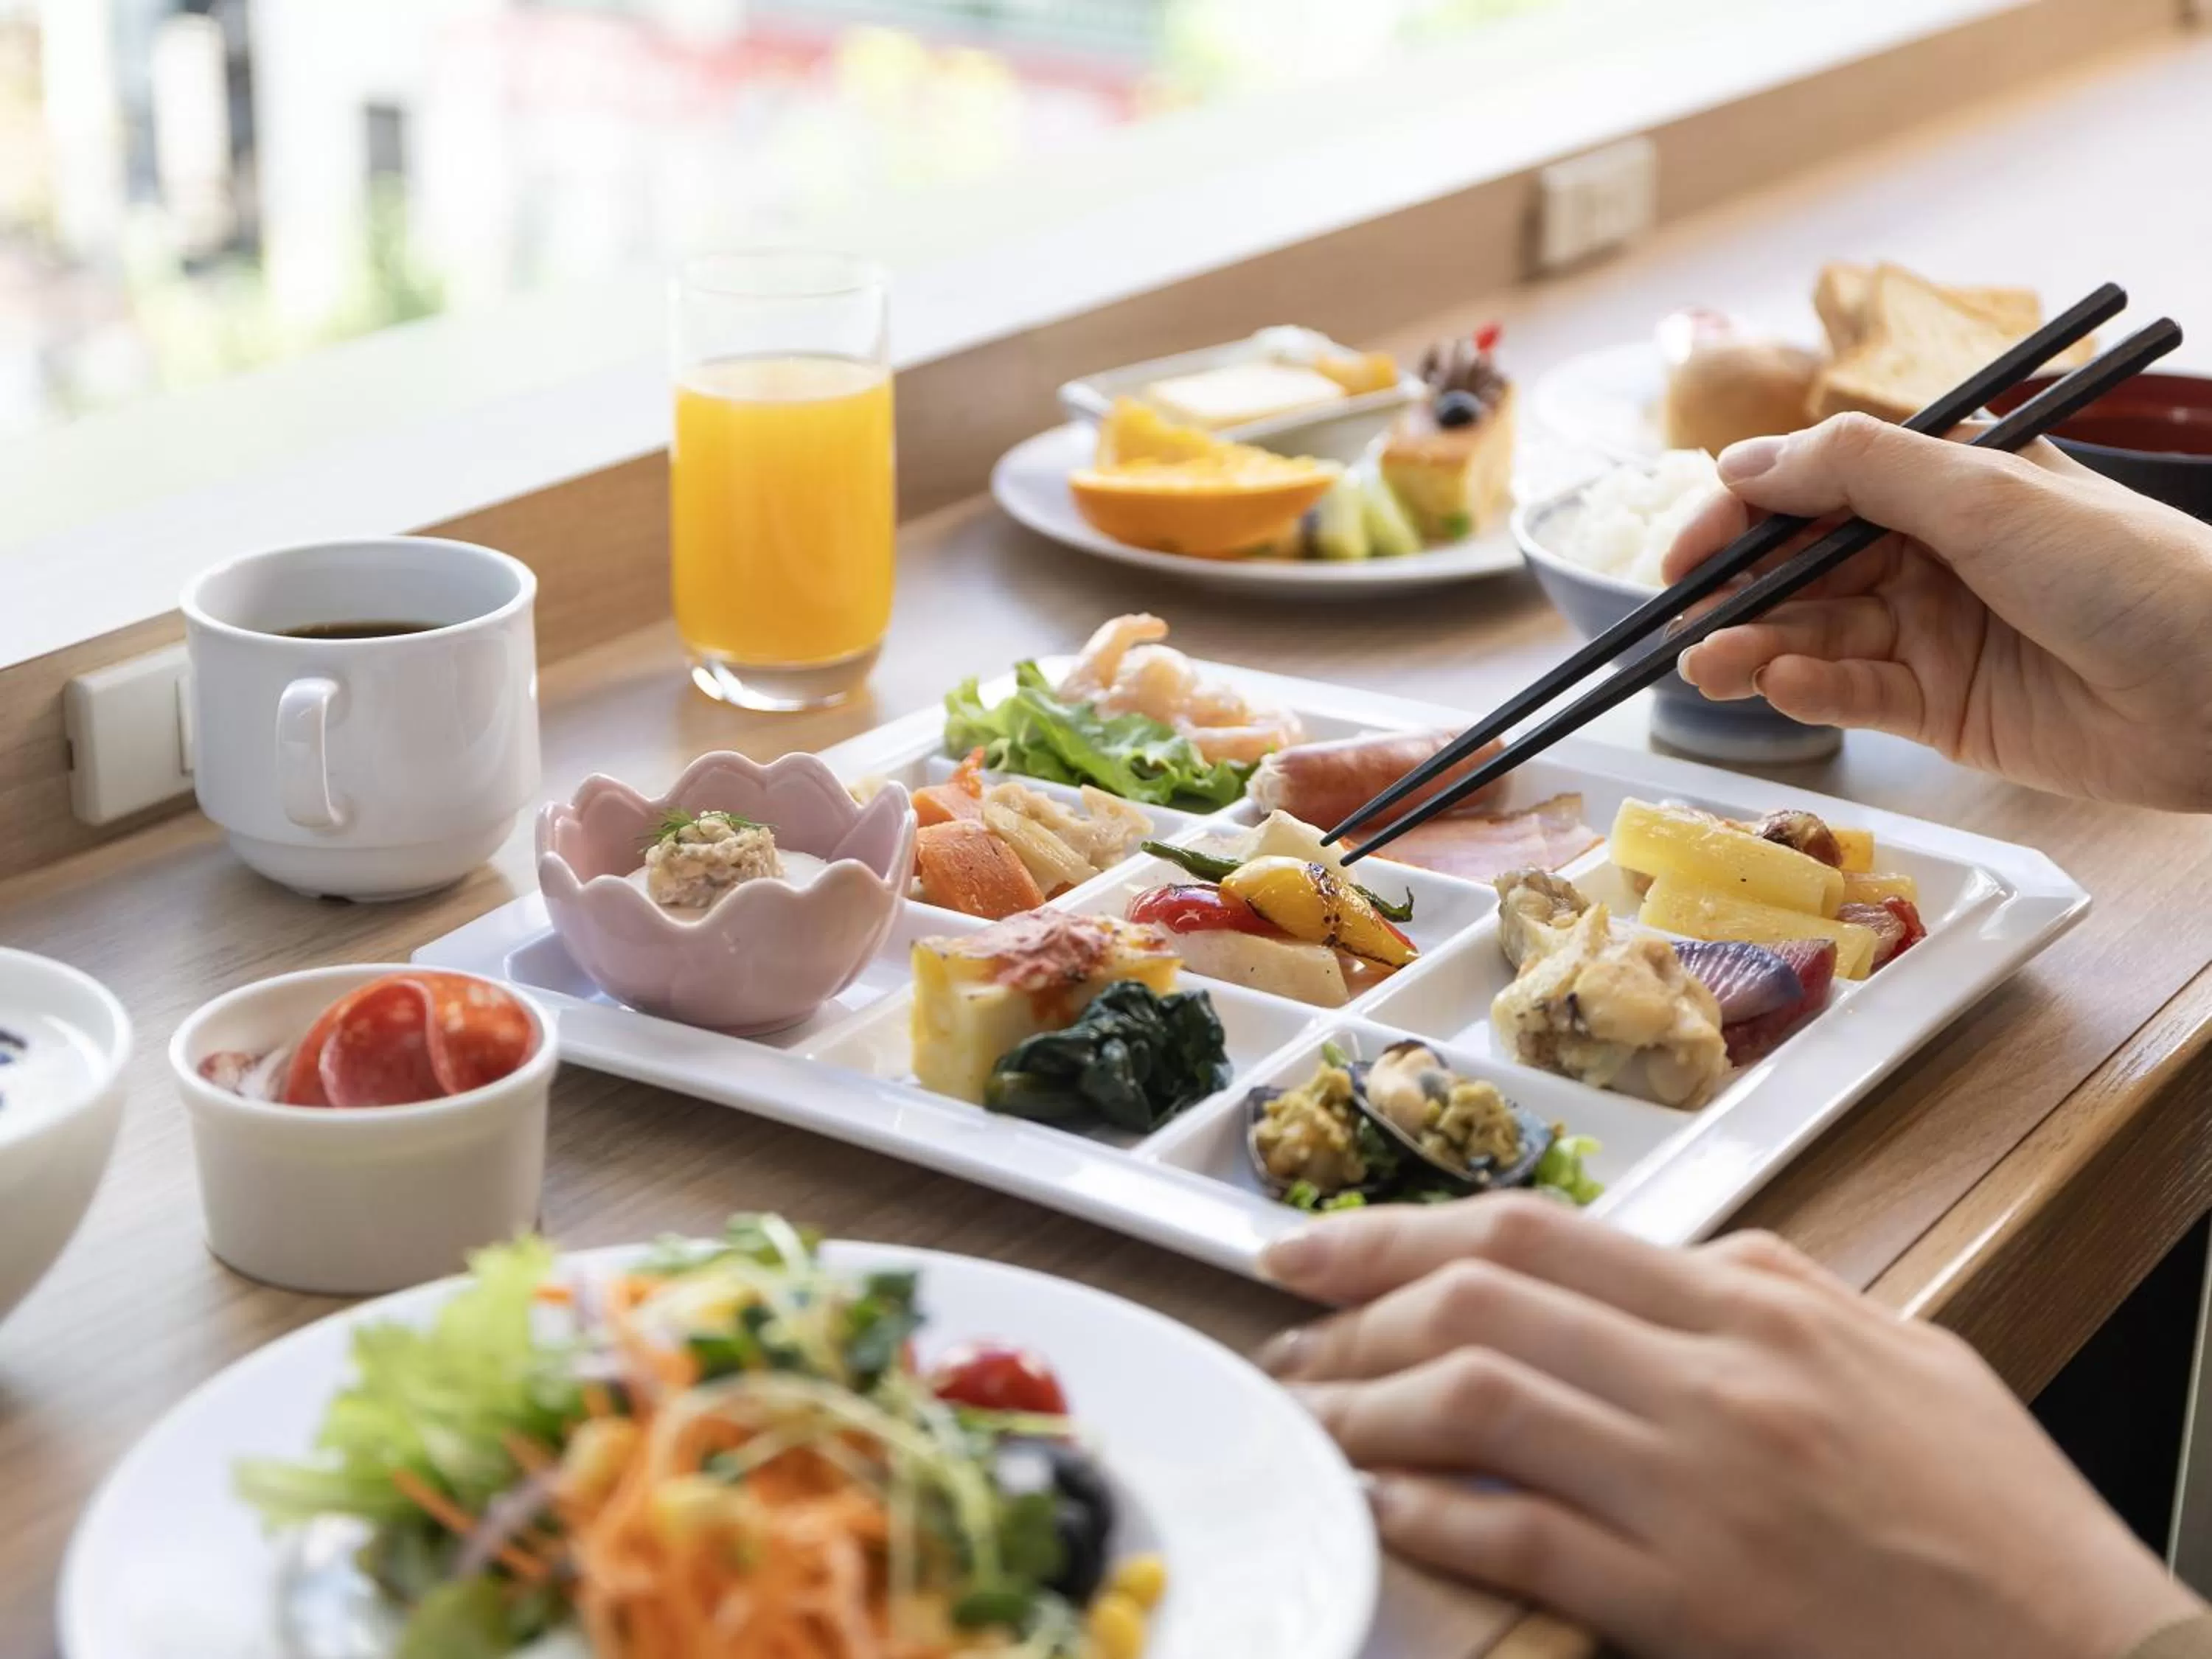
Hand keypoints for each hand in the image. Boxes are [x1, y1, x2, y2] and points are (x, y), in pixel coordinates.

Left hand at [1259, 1195, 2200, 1658]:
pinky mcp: (1688, 1601)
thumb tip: (1683, 1256)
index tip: (1313, 1247)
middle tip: (1284, 1331)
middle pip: (1483, 1297)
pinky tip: (1381, 1510)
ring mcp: (1695, 1490)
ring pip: (1479, 1402)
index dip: (1398, 1230)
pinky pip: (1522, 1536)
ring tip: (1306, 1418)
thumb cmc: (1992, 1515)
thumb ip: (1777, 1289)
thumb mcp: (1898, 1355)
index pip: (1533, 1232)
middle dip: (1355, 1305)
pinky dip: (1431, 1516)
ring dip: (1365, 1406)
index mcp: (1756, 1307)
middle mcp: (1714, 1379)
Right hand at [1662, 415, 2211, 811]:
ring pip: (1815, 633)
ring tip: (1711, 666)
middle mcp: (1931, 552)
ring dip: (1757, 647)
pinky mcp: (1942, 708)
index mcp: (1944, 482)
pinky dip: (1811, 691)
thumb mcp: (1984, 496)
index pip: (1812, 487)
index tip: (1684, 552)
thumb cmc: (2126, 572)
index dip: (1740, 514)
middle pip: (1801, 566)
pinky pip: (1855, 694)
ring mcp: (1933, 632)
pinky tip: (1783, 687)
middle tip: (1687, 620)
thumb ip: (1858, 472)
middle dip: (1738, 591)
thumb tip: (1742, 458)